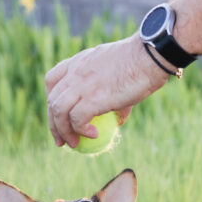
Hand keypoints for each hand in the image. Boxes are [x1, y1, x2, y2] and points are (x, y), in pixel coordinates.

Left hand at [45, 35, 171, 147]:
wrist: (150, 57)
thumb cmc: (142, 63)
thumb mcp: (120, 74)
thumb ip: (114, 95)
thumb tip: (117, 118)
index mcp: (79, 62)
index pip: (53, 80)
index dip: (51, 99)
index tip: (59, 114)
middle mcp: (75, 72)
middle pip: (52, 99)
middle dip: (53, 123)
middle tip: (61, 140)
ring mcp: (82, 84)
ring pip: (58, 111)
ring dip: (62, 131)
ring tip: (73, 144)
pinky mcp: (92, 98)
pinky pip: (77, 119)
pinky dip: (80, 130)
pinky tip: (93, 135)